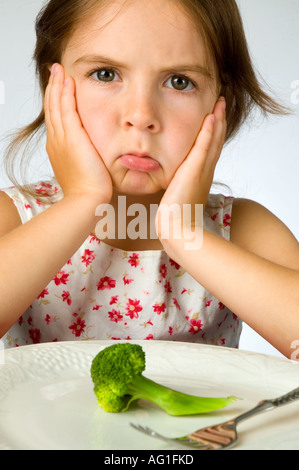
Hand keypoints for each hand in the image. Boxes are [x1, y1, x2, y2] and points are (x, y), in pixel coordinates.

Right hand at [44, 63, 112, 204]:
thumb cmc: (89, 190)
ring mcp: (62, 138)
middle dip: (53, 88)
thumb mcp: (84, 169)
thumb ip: (85, 156)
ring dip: (58, 85)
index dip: (56, 101)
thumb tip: (92, 153)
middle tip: (55, 71)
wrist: (87, 199)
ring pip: (56, 105)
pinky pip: (66, 109)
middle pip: (52, 108)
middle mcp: (56, 140)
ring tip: (59, 70)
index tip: (59, 88)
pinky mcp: (72, 136)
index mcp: (58, 148)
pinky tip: (68, 81)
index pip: (55, 118)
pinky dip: (66, 93)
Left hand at [155, 98, 226, 245]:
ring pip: (213, 141)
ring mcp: (202, 171)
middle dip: (219, 121)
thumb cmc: (175, 217)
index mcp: (202, 176)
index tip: (214, 115)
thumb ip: (177, 185)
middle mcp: (206, 171)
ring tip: (220, 103)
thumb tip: (171, 181)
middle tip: (222, 102)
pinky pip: (203, 148)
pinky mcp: (195, 172)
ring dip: (217, 120)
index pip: (210, 149)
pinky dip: (208, 132)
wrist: (178, 228)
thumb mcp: (177, 196)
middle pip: (216, 141)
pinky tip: (210, 117)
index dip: (214, 131)